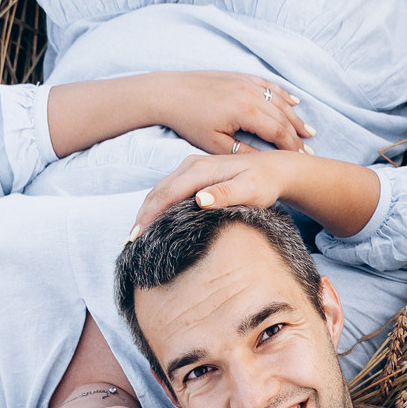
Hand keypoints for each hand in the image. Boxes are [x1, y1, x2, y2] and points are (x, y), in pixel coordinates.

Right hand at [133, 151, 300, 231]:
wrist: (275, 169)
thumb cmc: (264, 183)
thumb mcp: (249, 190)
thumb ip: (225, 194)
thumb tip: (200, 200)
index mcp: (200, 170)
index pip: (166, 194)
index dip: (150, 216)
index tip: (138, 237)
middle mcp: (191, 165)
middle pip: (158, 191)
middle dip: (143, 215)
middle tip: (131, 241)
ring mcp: (192, 167)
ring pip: (161, 190)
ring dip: (148, 210)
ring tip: (138, 234)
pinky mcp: (195, 173)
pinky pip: (170, 189)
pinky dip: (158, 204)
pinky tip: (156, 220)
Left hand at [150, 71, 314, 157]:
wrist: (169, 92)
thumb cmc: (190, 121)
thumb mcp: (215, 144)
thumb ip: (243, 152)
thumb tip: (264, 162)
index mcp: (245, 112)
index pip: (278, 131)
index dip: (291, 147)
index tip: (301, 159)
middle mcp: (250, 93)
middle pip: (282, 116)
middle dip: (297, 134)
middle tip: (309, 149)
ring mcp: (246, 82)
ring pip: (279, 100)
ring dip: (294, 116)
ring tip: (307, 131)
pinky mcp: (240, 76)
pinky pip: (268, 85)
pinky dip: (282, 95)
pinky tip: (293, 102)